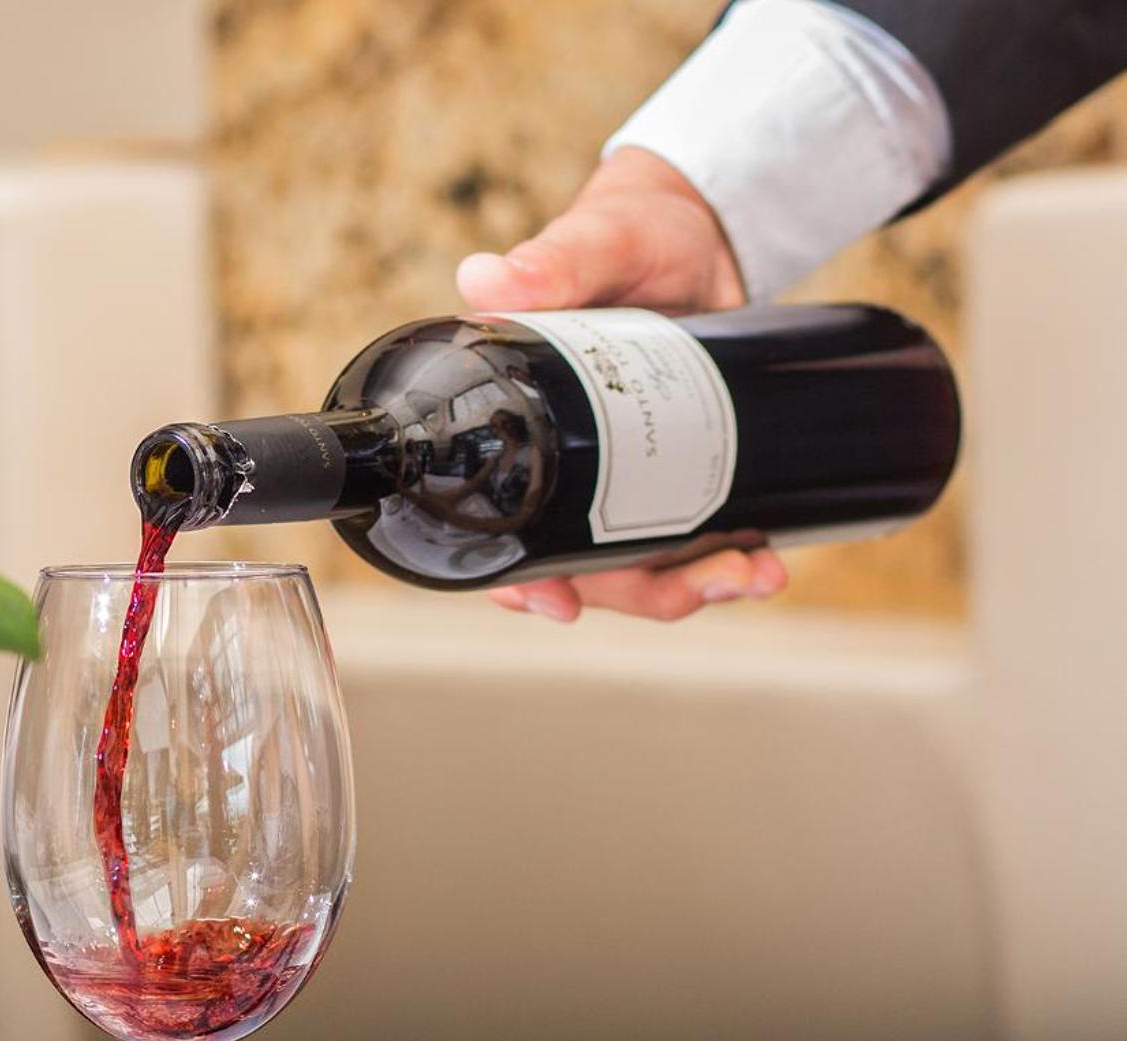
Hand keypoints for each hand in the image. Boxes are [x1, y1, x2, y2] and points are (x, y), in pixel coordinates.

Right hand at [456, 148, 787, 621]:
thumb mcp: (598, 244)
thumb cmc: (632, 228)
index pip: (497, 524)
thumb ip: (551, 262)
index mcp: (514, 422)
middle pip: (580, 563)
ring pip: (639, 560)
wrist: (706, 226)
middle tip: (707, 584)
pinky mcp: (675, 465)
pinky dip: (725, 556)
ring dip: (693, 584)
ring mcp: (620, 470)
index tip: (557, 606)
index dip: (517, 580)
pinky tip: (764, 561)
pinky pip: (688, 532)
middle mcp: (561, 461)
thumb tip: (484, 279)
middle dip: (640, 590)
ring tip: (757, 574)